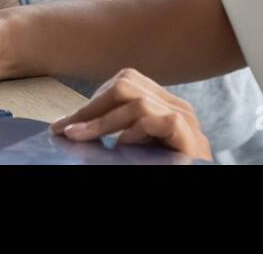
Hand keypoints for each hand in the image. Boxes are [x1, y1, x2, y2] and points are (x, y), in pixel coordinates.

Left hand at [49, 68, 212, 160]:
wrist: (197, 180)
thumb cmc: (162, 167)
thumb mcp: (138, 147)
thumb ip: (121, 132)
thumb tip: (75, 128)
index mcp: (164, 104)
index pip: (126, 82)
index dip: (93, 101)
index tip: (66, 124)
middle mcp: (177, 106)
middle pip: (128, 84)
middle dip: (91, 107)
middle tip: (65, 130)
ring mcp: (187, 119)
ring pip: (137, 101)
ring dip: (102, 121)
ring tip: (83, 138)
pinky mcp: (190, 136)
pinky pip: (157, 120)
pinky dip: (134, 133)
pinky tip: (121, 147)